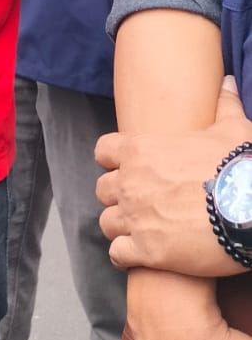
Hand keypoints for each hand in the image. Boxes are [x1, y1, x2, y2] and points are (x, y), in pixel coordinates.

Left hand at [96, 78, 251, 274]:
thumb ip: (224, 105)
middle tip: (139, 203)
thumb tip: (228, 83)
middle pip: (102, 190)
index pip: (103, 151)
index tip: (126, 168)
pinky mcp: (146, 251)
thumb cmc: (239, 165)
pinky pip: (118, 254)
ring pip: (107, 223)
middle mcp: (130, 182)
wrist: (250, 207)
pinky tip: (140, 256)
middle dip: (118, 196)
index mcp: (141, 150)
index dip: (113, 161)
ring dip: (120, 226)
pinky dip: (125, 255)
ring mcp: (135, 217)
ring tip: (140, 230)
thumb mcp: (232, 129)